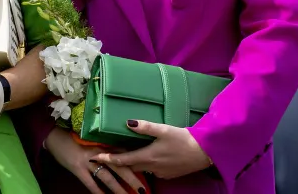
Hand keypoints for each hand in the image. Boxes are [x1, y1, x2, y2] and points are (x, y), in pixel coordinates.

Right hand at [44, 128, 144, 193]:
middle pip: (119, 168)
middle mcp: (98, 152)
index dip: (135, 165)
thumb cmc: (74, 137)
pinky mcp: (77, 169)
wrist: (54, 135)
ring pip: (107, 178)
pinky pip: (90, 184)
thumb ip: (107, 147)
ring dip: (119, 190)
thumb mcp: (92, 139)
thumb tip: (125, 155)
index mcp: (103, 144)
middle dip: (132, 181)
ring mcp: (87, 161)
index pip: (123, 155)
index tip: (148, 173)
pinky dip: (98, 192)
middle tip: (143, 191)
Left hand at [92, 120, 212, 180]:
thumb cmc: (183, 139)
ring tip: (123, 154)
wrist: (204, 153)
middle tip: (106, 153)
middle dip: (117, 161)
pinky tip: (145, 158)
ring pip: (139, 169)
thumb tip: (127, 123)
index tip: (94, 157)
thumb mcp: (163, 130)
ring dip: (131, 163)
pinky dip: (144, 165)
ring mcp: (159, 172)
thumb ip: (145, 127)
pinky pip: (150, 171)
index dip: (107, 159)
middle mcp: (151, 167)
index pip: (122, 160)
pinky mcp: (167, 174)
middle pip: (128, 166)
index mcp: (147, 156)